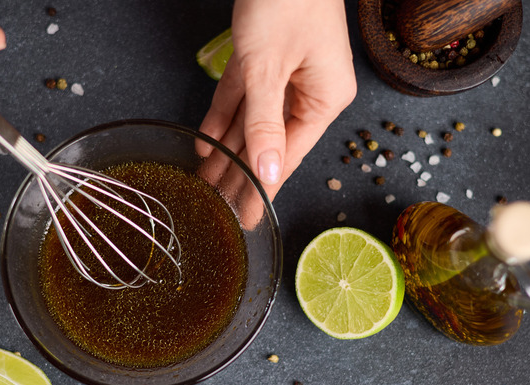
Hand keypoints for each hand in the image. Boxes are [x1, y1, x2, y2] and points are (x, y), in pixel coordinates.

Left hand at [198, 0, 356, 199]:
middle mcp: (308, 91)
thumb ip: (264, 124)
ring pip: (251, 123)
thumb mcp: (269, 69)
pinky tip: (205, 142)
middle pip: (268, 144)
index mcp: (324, 98)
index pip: (288, 156)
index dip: (264, 189)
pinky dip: (223, 116)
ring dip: (226, 150)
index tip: (249, 218)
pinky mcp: (264, 60)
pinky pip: (242, 97)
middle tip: (219, 209)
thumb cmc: (286, 1)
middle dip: (240, 174)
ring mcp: (286, 75)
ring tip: (205, 183)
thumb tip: (268, 175)